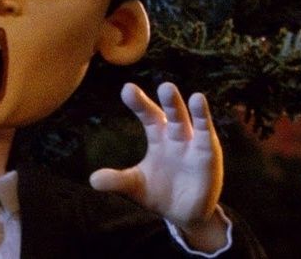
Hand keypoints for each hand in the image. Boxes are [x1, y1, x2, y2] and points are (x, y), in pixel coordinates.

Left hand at [90, 82, 227, 250]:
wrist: (183, 215)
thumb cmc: (158, 193)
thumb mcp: (134, 186)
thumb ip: (116, 180)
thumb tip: (93, 180)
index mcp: (157, 138)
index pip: (148, 115)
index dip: (139, 103)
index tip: (127, 89)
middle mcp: (176, 137)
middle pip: (171, 115)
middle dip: (169, 101)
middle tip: (166, 85)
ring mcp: (194, 146)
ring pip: (192, 124)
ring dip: (195, 111)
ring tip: (195, 97)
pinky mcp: (208, 158)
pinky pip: (207, 139)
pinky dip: (206, 126)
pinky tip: (205, 112)